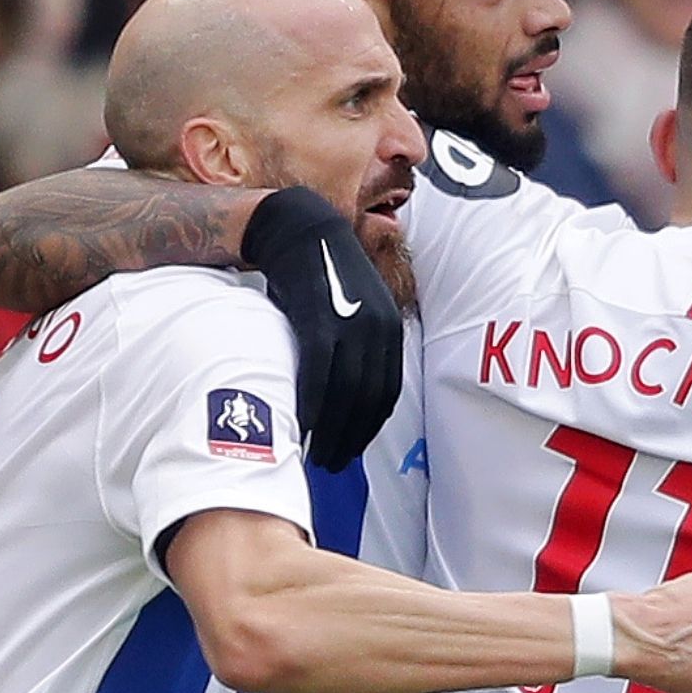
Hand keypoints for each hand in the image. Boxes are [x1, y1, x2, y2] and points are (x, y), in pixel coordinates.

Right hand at [242, 189, 403, 471]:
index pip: (386, 393)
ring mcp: (350, 326)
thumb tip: (348, 385)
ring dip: (330, 430)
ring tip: (316, 455)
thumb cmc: (323, 274)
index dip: (369, 427)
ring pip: (344, 392)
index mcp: (389, 330)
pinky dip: (312, 404)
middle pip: (367, 400)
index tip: (352, 450)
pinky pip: (318, 373)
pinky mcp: (319, 321)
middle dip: (350, 437)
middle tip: (332, 463)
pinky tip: (301, 426)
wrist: (301, 229)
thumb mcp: (354, 307)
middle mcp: (377, 330)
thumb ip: (356, 344)